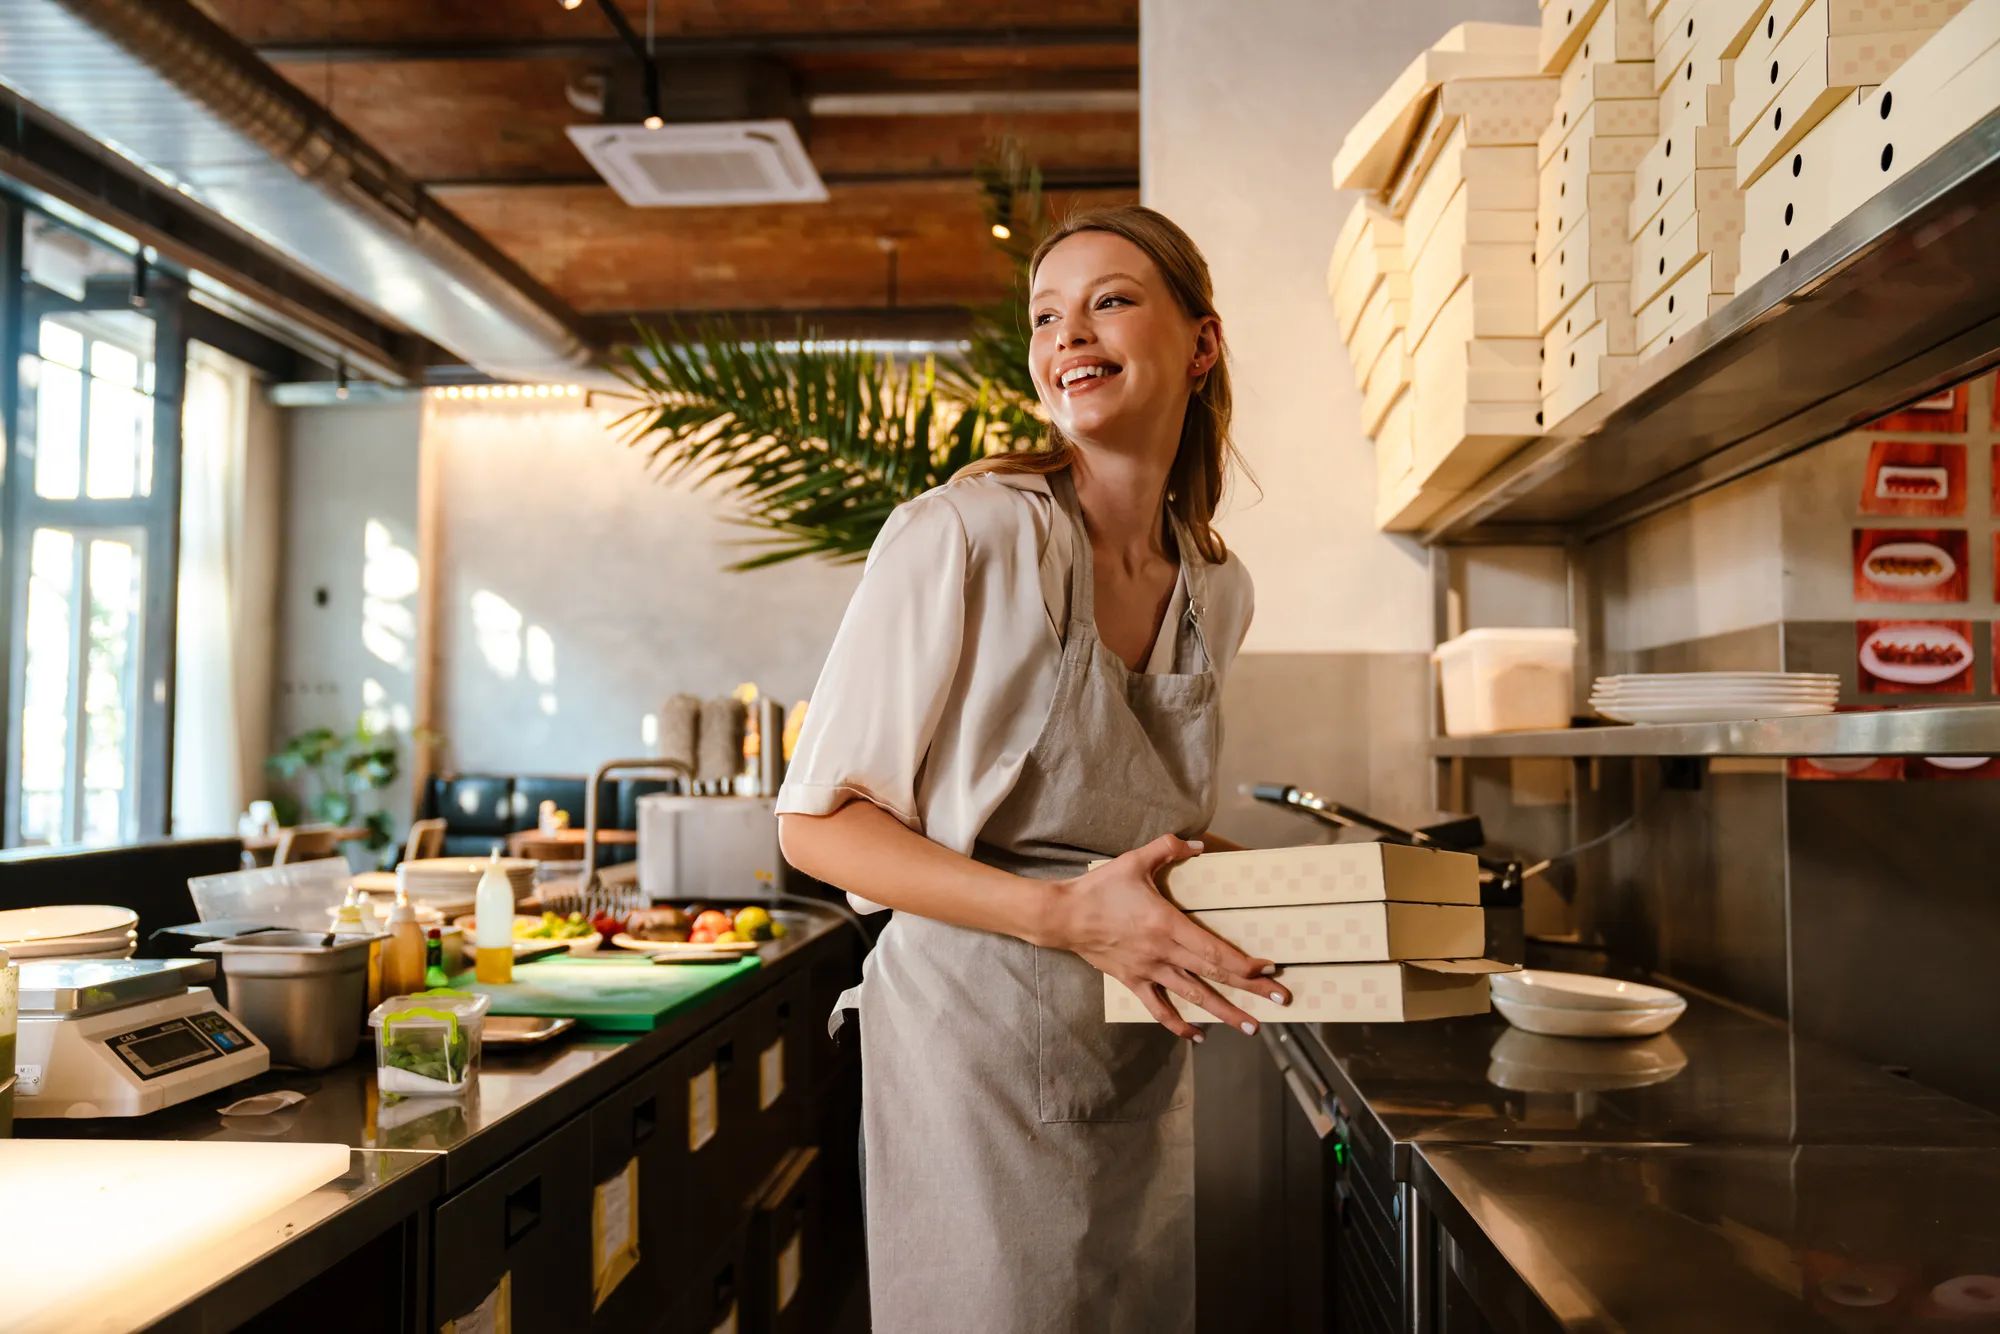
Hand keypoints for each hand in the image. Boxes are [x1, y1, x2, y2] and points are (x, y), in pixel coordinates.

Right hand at [1044, 833, 1290, 1040]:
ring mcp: (1149, 970)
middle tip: (1280, 999)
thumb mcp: (1134, 860)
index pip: (1214, 949)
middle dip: (1250, 988)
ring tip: (1251, 1027)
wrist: (1063, 916)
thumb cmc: (1100, 888)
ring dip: (1224, 1013)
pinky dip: (1179, 1025)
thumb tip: (1198, 845)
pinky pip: (1159, 1008)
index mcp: (1167, 924)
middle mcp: (1162, 952)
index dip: (1244, 962)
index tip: (1269, 969)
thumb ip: (1167, 848)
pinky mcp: (1134, 981)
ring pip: (1193, 997)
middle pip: (1214, 974)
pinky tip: (1198, 1036)